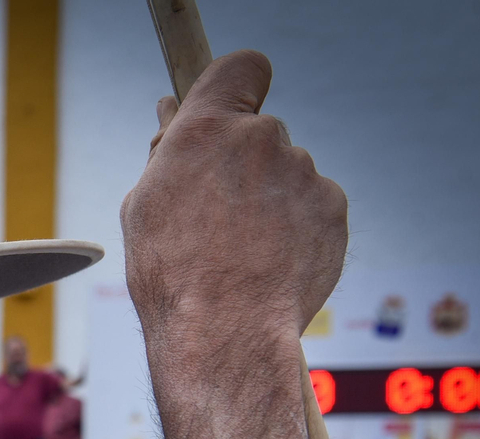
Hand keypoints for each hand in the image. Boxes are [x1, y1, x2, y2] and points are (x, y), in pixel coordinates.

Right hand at [120, 51, 346, 355]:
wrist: (225, 332)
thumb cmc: (172, 275)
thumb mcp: (146, 207)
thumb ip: (167, 153)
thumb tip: (172, 114)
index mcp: (207, 129)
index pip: (242, 66)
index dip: (238, 84)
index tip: (232, 110)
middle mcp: (261, 138)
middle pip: (260, 134)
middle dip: (244, 166)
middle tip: (217, 219)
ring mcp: (303, 171)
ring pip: (287, 175)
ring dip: (270, 203)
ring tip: (243, 254)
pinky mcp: (333, 207)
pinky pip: (313, 207)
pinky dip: (297, 230)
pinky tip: (272, 264)